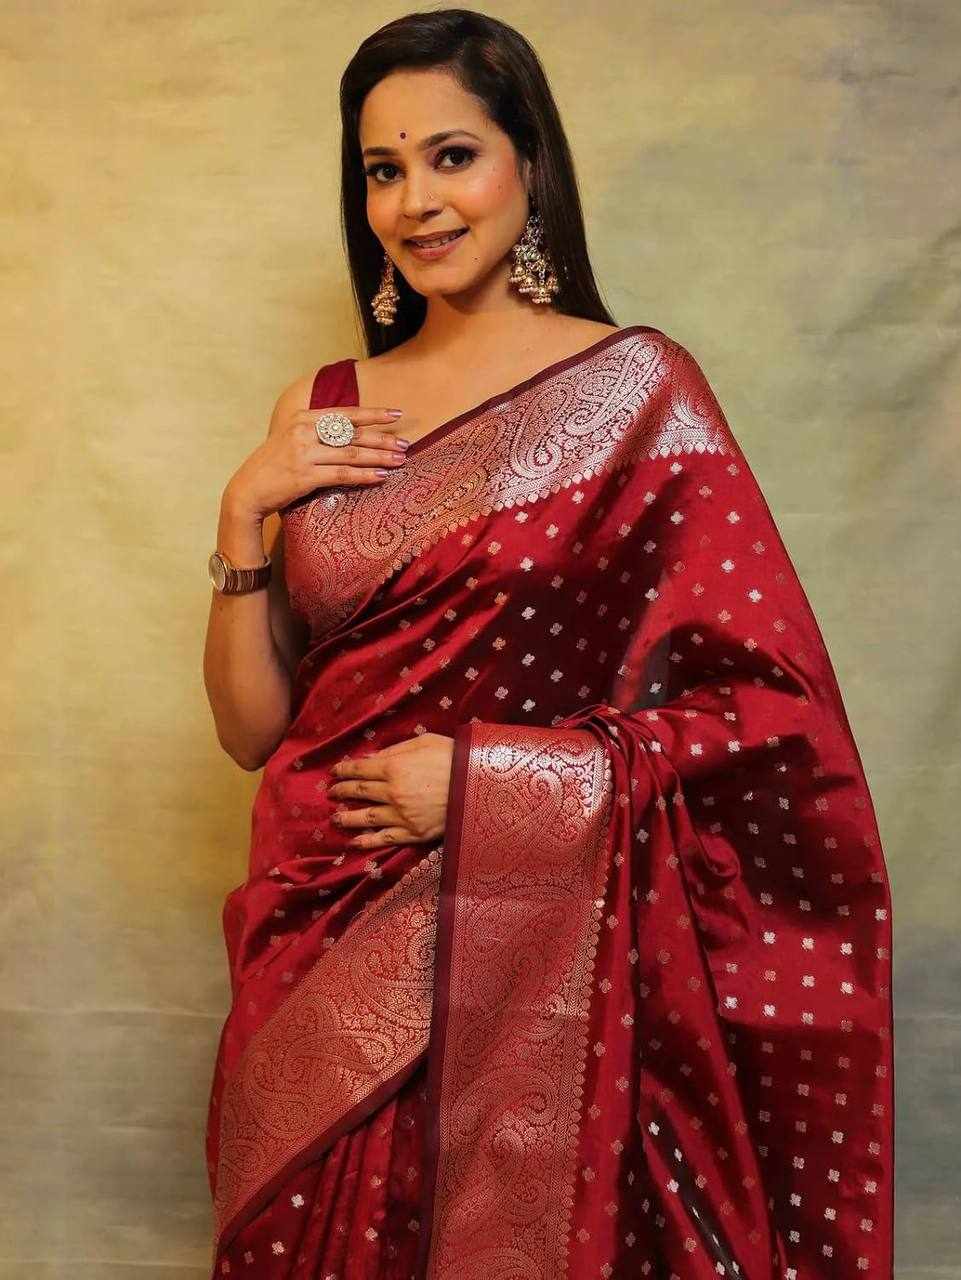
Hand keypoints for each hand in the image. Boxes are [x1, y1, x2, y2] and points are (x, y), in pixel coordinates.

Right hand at [225, 400, 409, 522]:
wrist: (247, 490)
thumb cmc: (273, 466)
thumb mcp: (291, 438)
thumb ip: (316, 431)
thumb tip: (349, 431)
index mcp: (302, 418)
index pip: (345, 413)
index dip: (373, 414)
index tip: (396, 414)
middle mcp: (304, 431)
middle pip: (352, 433)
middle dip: (382, 438)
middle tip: (405, 443)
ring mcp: (304, 454)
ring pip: (351, 453)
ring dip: (379, 457)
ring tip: (400, 460)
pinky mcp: (304, 476)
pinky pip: (342, 475)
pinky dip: (364, 475)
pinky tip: (381, 477)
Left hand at [327, 733, 455, 848]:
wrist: (478, 785)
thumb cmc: (454, 757)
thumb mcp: (425, 742)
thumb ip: (395, 749)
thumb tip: (371, 757)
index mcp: (394, 767)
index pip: (360, 769)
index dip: (344, 770)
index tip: (334, 772)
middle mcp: (392, 792)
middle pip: (360, 792)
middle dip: (342, 791)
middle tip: (331, 792)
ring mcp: (401, 815)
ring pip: (366, 817)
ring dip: (347, 817)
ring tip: (335, 818)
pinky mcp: (412, 833)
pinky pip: (384, 839)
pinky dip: (367, 841)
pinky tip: (354, 842)